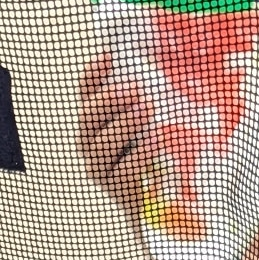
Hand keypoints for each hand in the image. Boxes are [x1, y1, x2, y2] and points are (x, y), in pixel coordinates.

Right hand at [77, 52, 154, 227]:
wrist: (171, 204)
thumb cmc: (167, 151)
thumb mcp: (163, 118)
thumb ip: (158, 93)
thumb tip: (171, 55)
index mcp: (99, 120)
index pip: (87, 93)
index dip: (93, 75)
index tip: (108, 57)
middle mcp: (92, 143)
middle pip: (88, 119)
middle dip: (109, 101)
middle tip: (135, 88)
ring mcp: (102, 169)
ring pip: (101, 146)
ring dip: (124, 124)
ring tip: (148, 108)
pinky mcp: (118, 192)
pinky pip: (123, 172)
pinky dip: (140, 153)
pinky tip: (157, 138)